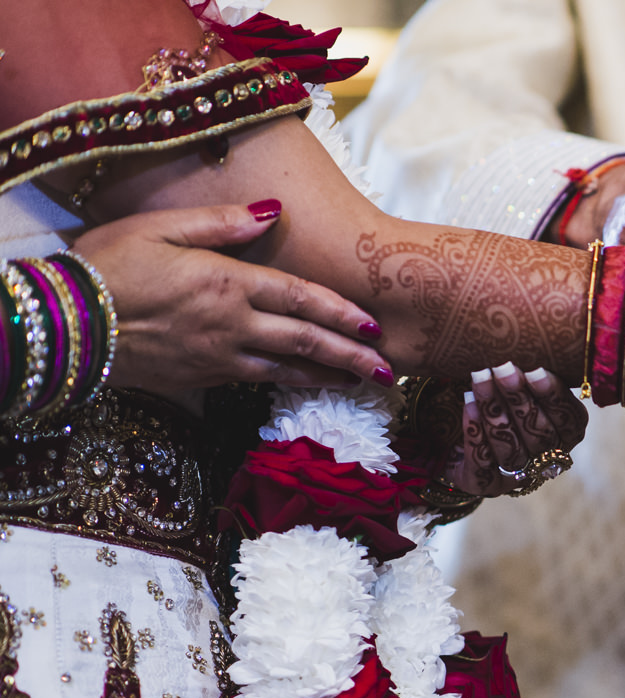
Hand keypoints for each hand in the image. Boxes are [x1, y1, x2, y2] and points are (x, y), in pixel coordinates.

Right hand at [71, 201, 392, 393]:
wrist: (64, 323)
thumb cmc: (106, 266)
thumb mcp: (158, 228)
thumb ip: (220, 222)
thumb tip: (272, 212)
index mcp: (226, 282)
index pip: (301, 299)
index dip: (342, 314)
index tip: (374, 325)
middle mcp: (231, 324)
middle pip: (306, 342)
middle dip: (352, 357)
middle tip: (388, 369)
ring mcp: (218, 356)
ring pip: (288, 370)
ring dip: (328, 376)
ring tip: (362, 383)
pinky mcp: (202, 378)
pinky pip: (258, 383)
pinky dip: (289, 384)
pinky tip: (305, 386)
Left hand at [438, 362, 587, 497]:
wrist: (467, 440)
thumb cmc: (506, 401)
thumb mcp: (525, 385)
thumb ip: (534, 370)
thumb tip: (528, 328)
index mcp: (567, 435)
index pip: (570, 420)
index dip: (554, 396)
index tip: (535, 369)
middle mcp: (547, 460)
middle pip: (539, 433)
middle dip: (519, 398)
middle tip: (502, 367)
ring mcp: (518, 476)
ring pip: (511, 447)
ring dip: (495, 410)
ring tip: (480, 377)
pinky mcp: (487, 484)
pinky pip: (482, 462)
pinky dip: (475, 431)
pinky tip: (467, 404)